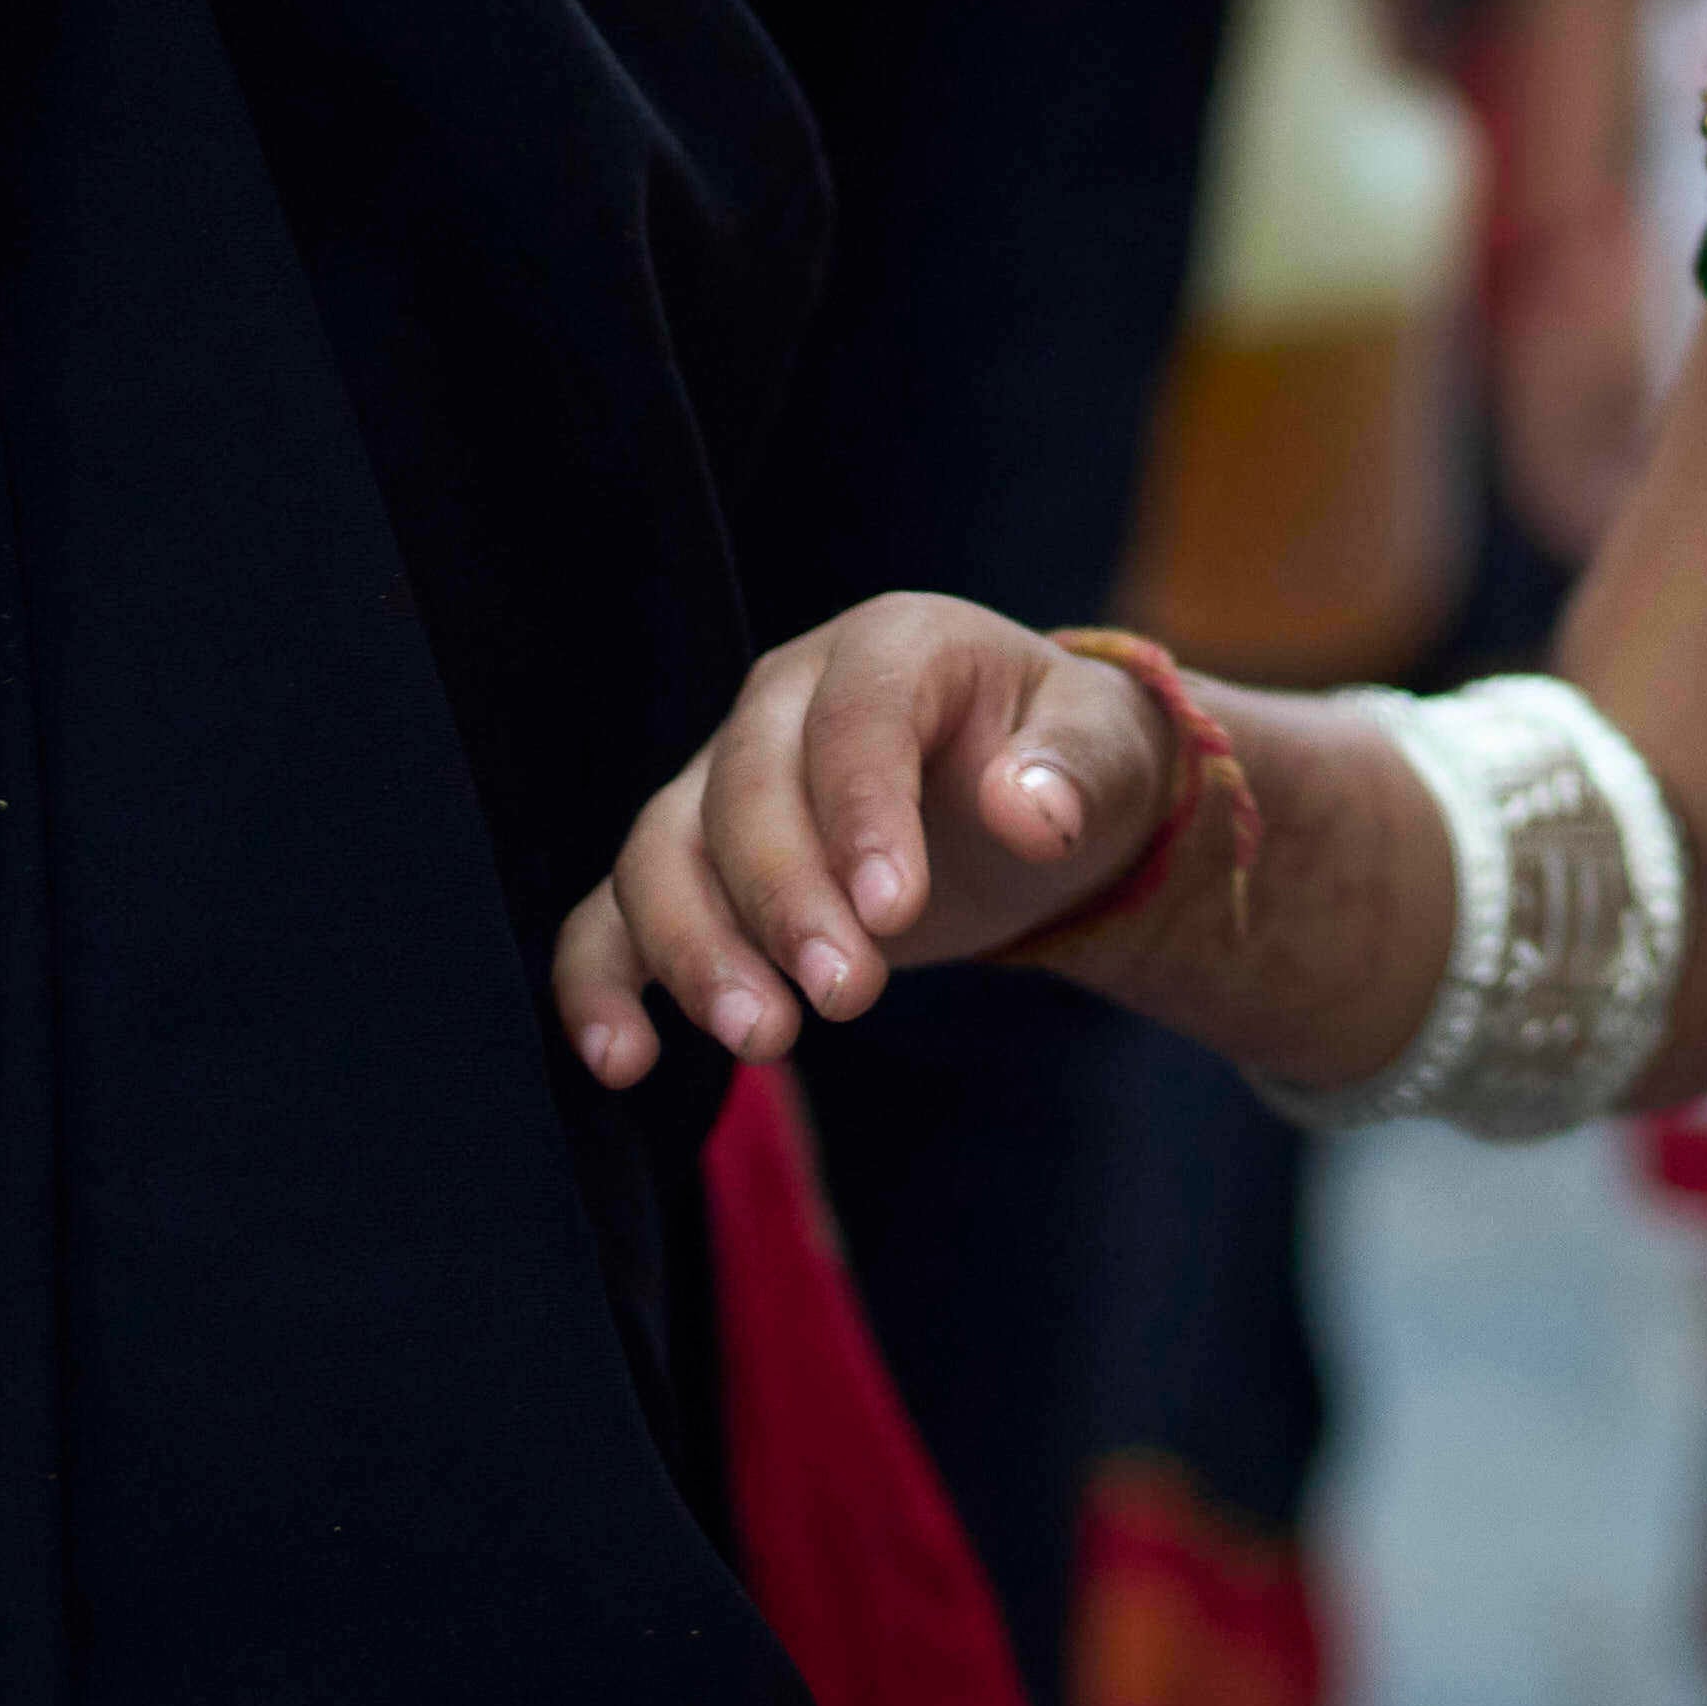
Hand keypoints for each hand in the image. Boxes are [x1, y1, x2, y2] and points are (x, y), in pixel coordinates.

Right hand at [555, 593, 1173, 1078]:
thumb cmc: (1067, 759)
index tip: (893, 912)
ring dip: (695, 949)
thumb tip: (1029, 811)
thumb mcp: (1105, 750)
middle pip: (745, 791)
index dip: (863, 809)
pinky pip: (613, 914)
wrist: (1027, 794)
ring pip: (662, 853)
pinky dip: (601, 982)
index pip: (856, 715)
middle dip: (785, 899)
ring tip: (762, 1039)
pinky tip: (622, 1059)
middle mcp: (784, 700)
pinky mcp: (691, 865)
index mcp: (893, 647)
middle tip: (846, 995)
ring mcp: (721, 780)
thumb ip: (1074, 769)